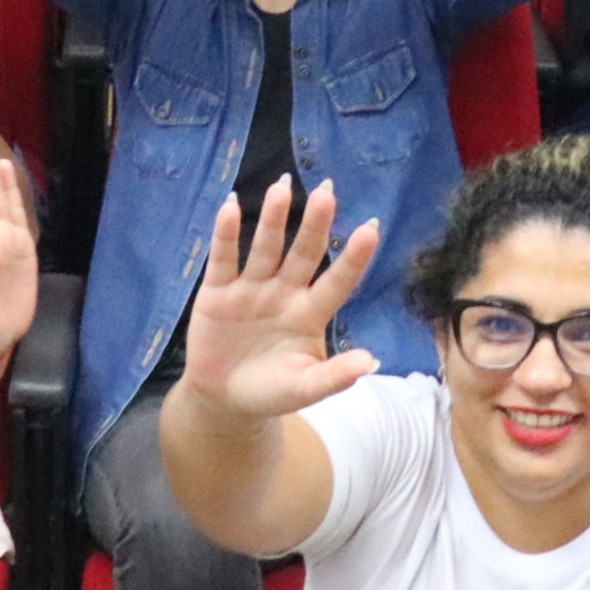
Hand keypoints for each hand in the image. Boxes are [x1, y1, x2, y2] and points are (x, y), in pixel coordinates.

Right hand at [177, 179, 383, 417]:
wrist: (223, 401)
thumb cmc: (271, 392)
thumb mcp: (305, 388)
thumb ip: (334, 376)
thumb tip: (371, 362)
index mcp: (310, 313)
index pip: (337, 281)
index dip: (353, 257)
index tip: (371, 228)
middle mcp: (285, 292)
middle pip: (303, 253)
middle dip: (314, 224)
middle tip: (326, 192)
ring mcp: (251, 288)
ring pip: (265, 248)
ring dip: (272, 219)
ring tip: (281, 188)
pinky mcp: (217, 291)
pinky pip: (224, 258)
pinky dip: (225, 234)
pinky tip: (230, 206)